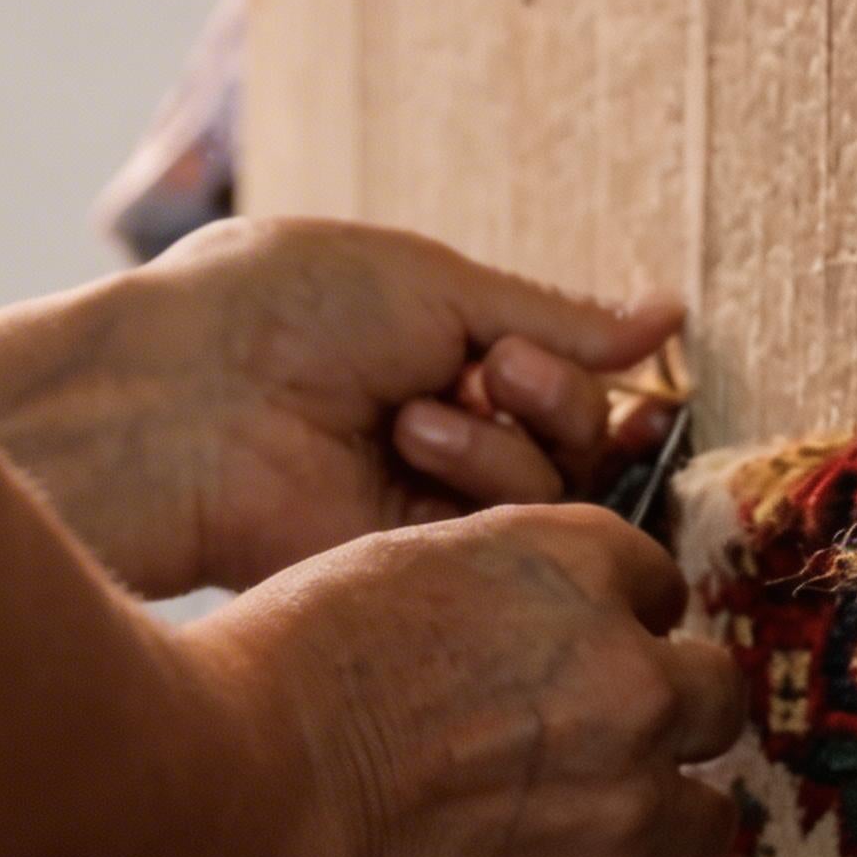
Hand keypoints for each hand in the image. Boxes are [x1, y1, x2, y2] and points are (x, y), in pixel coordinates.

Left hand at [0, 217, 682, 596]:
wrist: (187, 397)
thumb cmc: (284, 312)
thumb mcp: (436, 284)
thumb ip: (556, 318)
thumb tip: (668, 316)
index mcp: (442, 361)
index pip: (567, 383)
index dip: (580, 372)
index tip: (553, 353)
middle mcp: (447, 442)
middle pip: (582, 449)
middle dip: (555, 400)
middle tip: (493, 371)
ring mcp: (433, 513)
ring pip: (561, 499)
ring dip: (507, 443)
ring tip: (418, 413)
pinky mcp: (420, 571)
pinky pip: (515, 540)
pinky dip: (483, 484)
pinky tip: (412, 446)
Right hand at [189, 504, 745, 856]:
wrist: (224, 804)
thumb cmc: (269, 682)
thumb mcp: (389, 577)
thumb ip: (488, 605)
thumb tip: (518, 648)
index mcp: (570, 563)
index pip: (653, 585)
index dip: (615, 629)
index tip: (573, 665)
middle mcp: (625, 672)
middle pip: (711, 699)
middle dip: (660, 727)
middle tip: (589, 758)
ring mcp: (624, 796)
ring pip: (701, 820)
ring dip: (642, 832)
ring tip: (559, 847)